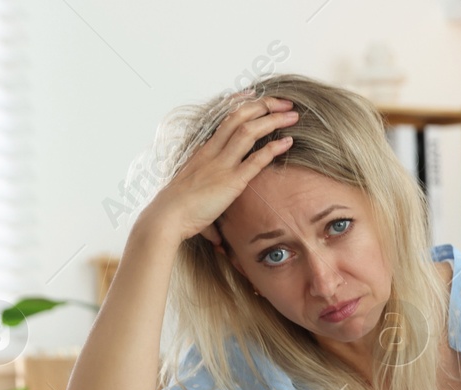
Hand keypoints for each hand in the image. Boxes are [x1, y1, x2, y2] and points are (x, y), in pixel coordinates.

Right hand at [140, 93, 298, 245]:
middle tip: (284, 102)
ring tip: (292, 115)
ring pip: (249, 132)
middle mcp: (213, 151)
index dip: (243, 103)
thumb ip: (208, 191)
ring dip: (273, 120)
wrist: (168, 216)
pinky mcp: (231, 182)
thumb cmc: (178, 209)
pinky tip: (288, 141)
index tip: (257, 95)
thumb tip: (217, 223)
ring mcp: (222, 164)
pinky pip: (255, 160)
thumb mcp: (193, 189)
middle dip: (264, 106)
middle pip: (239, 117)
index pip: (226, 118)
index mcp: (204, 150)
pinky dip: (273, 148)